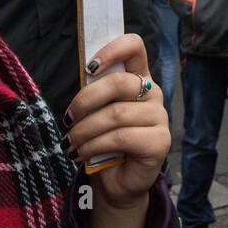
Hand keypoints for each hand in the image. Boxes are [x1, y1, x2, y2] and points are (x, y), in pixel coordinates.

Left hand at [64, 33, 169, 214]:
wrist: (115, 181)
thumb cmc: (104, 140)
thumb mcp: (95, 111)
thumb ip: (94, 91)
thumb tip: (84, 73)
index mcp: (138, 77)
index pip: (134, 47)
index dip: (112, 49)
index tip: (89, 67)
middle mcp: (153, 93)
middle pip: (119, 83)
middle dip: (85, 101)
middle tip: (68, 118)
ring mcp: (160, 117)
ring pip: (115, 114)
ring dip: (84, 130)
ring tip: (70, 143)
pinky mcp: (159, 141)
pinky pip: (120, 137)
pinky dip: (93, 146)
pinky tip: (81, 154)